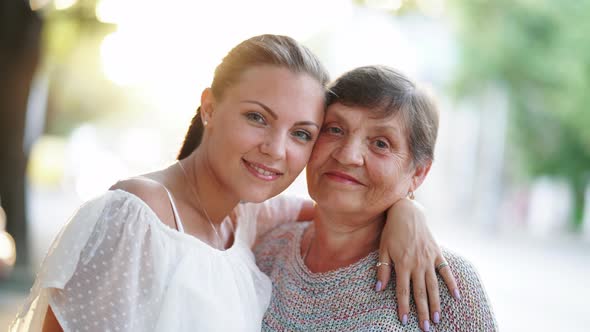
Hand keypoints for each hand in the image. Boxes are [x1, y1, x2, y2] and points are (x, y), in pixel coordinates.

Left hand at [376, 198, 459, 330]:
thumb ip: (383, 269)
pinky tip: (456, 296)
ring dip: (435, 303)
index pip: (402, 291)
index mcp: (402, 264)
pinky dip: (451, 283)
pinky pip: (445, 271)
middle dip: (422, 311)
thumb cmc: (392, 231)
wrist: (408, 213)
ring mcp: (429, 259)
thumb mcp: (383, 249)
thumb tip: (378, 288)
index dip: (403, 306)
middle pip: (420, 293)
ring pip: (433, 286)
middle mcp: (417, 264)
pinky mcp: (437, 254)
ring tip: (437, 318)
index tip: (405, 320)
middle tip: (425, 327)